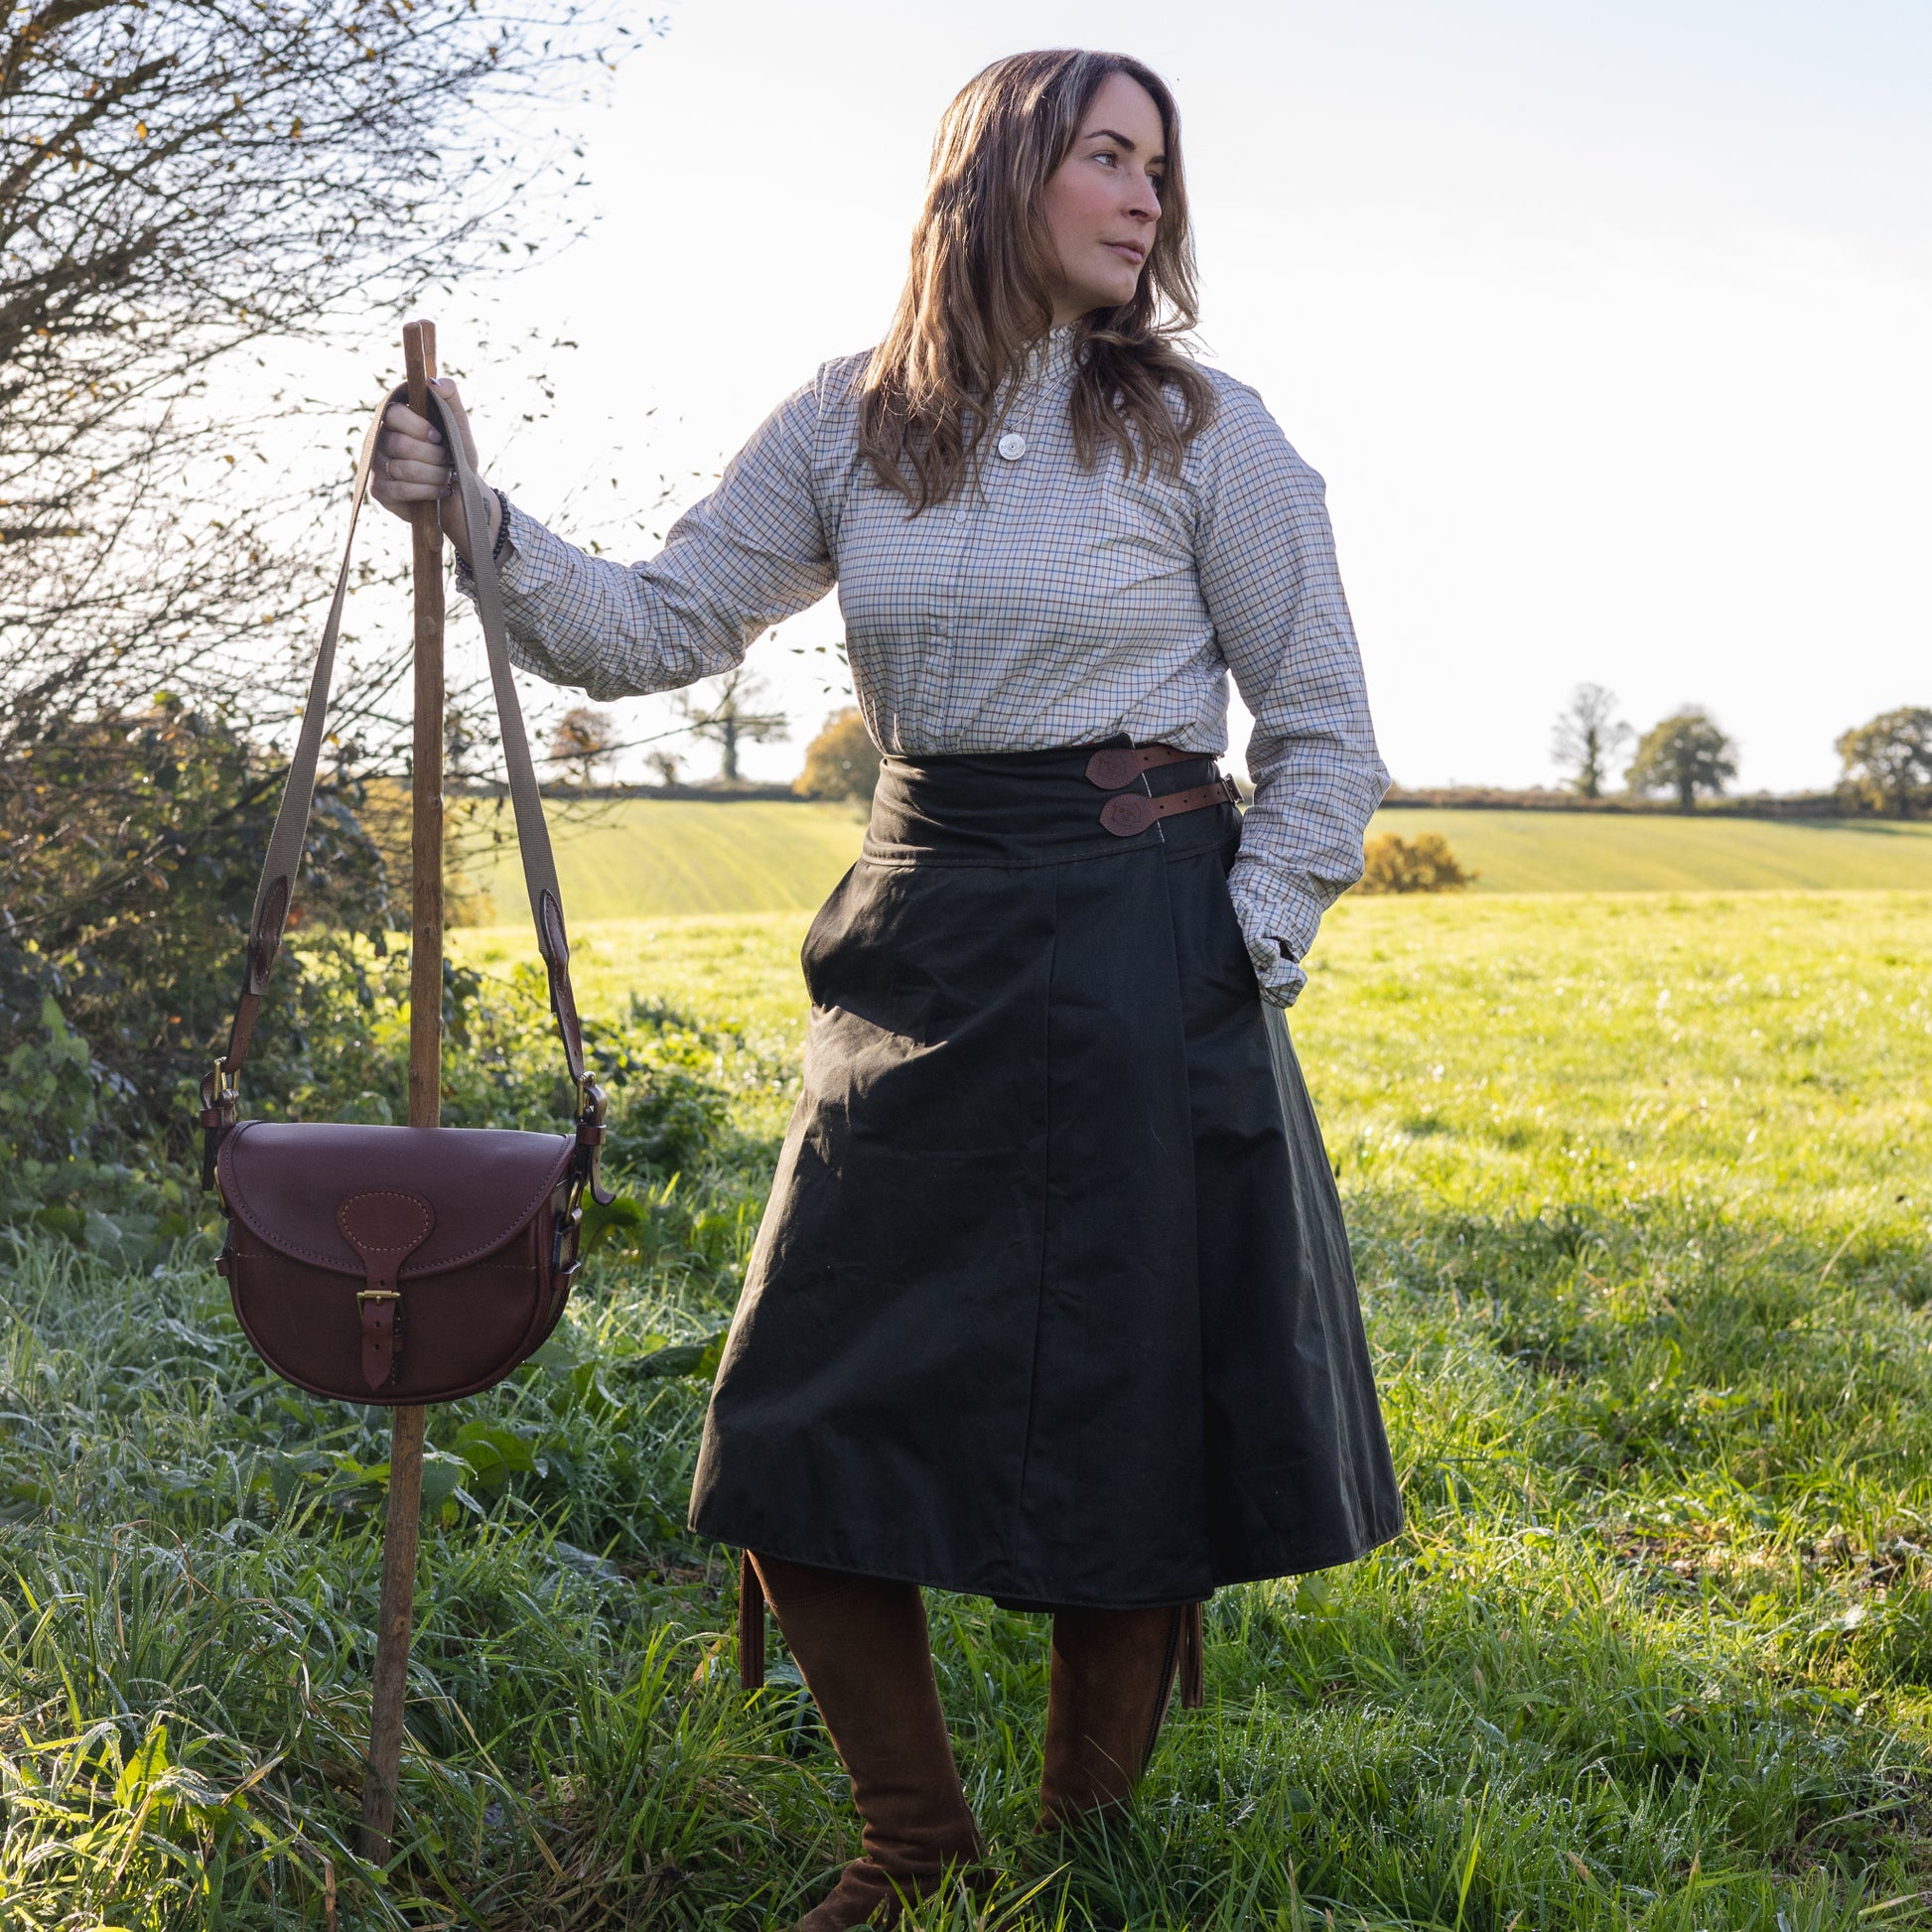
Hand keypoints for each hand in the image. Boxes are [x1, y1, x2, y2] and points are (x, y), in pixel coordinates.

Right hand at [369, 376, 499, 564]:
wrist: (461, 493)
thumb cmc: (457, 455)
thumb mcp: (458, 425)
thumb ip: (449, 398)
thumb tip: (431, 382)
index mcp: (394, 419)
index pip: (393, 413)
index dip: (417, 426)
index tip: (438, 437)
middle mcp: (379, 440)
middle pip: (400, 444)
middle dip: (433, 456)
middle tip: (447, 460)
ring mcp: (376, 466)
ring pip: (405, 468)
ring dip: (435, 474)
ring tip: (447, 476)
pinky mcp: (379, 491)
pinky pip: (402, 489)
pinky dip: (429, 490)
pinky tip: (442, 490)